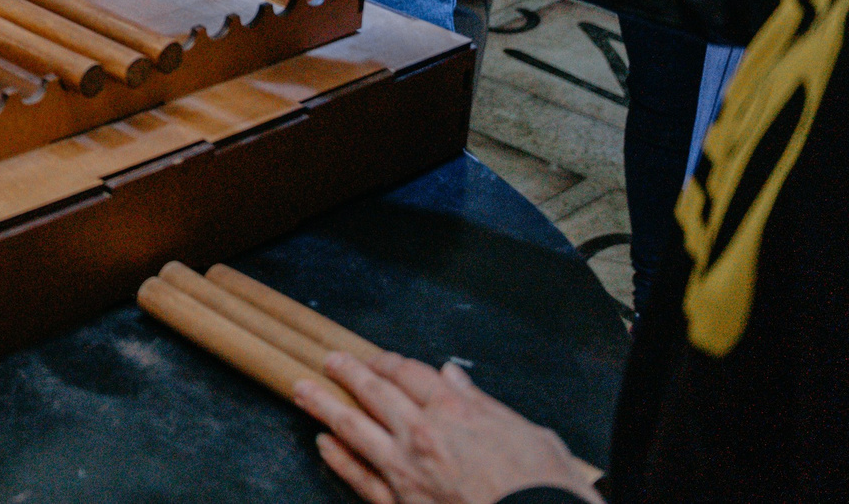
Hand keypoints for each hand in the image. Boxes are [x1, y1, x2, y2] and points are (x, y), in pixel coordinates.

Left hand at [296, 352, 601, 503]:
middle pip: (374, 392)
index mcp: (456, 411)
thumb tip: (454, 376)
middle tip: (330, 361)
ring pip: (353, 428)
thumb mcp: (531, 434)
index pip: (410, 373)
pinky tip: (323, 444)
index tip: (377, 358)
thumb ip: (485, 404)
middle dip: (348, 372)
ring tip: (302, 389)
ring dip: (324, 405)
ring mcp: (406, 471)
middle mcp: (423, 435)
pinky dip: (338, 458)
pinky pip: (359, 478)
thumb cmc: (546, 489)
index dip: (389, 362)